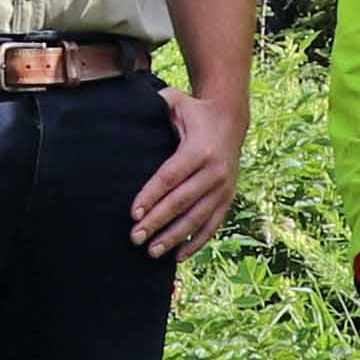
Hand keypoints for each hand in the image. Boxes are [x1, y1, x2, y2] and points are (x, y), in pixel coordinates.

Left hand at [131, 87, 244, 259]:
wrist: (231, 119)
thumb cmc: (194, 112)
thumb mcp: (176, 102)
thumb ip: (156, 105)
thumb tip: (128, 109)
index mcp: (198, 150)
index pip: (170, 177)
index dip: (151, 196)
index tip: (133, 213)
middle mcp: (214, 171)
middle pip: (181, 201)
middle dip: (157, 222)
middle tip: (134, 238)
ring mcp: (224, 187)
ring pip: (196, 218)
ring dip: (174, 237)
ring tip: (152, 251)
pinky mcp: (228, 198)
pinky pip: (212, 224)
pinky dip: (196, 242)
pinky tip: (178, 256)